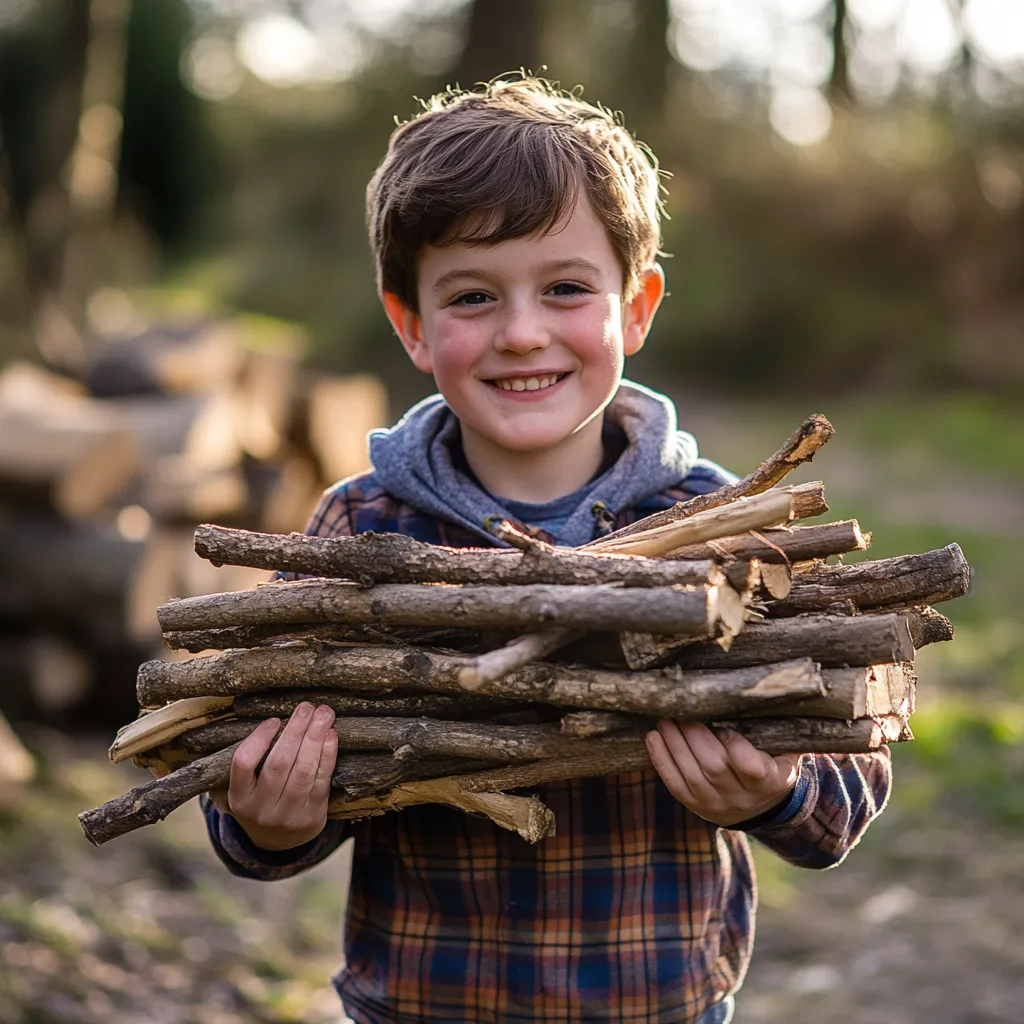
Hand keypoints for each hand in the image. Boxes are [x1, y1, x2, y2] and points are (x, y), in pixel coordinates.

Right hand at [209, 702, 337, 850]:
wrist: (280, 843)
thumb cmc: (263, 800)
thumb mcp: (246, 789)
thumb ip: (251, 762)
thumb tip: (273, 719)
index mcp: (239, 798)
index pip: (243, 763)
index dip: (259, 739)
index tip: (274, 719)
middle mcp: (261, 808)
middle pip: (278, 764)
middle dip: (295, 731)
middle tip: (307, 707)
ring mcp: (288, 815)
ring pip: (302, 771)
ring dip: (315, 738)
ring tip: (324, 714)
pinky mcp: (313, 815)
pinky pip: (321, 780)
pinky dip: (327, 755)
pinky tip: (331, 735)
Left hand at [645, 720, 799, 826]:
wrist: (764, 806)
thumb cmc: (774, 763)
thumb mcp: (787, 750)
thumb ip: (781, 729)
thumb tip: (772, 695)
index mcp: (772, 781)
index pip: (754, 769)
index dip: (738, 750)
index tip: (726, 729)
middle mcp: (744, 797)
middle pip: (715, 768)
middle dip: (695, 737)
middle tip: (682, 712)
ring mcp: (718, 805)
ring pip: (692, 776)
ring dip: (674, 745)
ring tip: (665, 721)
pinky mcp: (697, 807)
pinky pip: (675, 786)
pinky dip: (661, 761)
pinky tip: (653, 738)